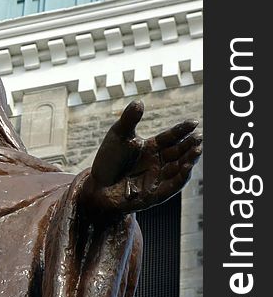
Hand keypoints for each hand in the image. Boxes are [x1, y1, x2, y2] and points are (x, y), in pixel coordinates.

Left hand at [80, 101, 201, 215]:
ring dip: (189, 160)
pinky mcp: (154, 195)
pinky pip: (171, 187)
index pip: (170, 137)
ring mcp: (157, 178)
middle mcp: (158, 162)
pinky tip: (186, 168)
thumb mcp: (118, 137)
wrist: (97, 187)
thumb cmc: (108, 161)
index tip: (194, 122)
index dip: (182, 130)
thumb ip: (129, 120)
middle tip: (199, 138)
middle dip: (189, 145)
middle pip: (178, 152)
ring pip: (178, 169)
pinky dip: (180, 178)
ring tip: (197, 150)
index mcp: (152, 147)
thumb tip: (139, 102)